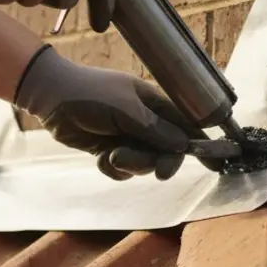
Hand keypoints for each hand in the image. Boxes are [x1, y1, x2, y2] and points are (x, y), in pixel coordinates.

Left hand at [13, 46, 202, 180]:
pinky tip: (101, 158)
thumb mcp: (125, 109)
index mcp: (154, 104)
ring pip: (144, 163)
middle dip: (158, 161)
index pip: (186, 126)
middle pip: (167, 151)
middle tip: (157, 172)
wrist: (50, 97)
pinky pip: (122, 170)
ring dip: (131, 164)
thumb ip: (155, 128)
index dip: (201, 145)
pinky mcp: (109, 150)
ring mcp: (127, 137)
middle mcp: (145, 122)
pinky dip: (113, 168)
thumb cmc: (90, 94)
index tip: (215, 165)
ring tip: (112, 155)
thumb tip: (184, 144)